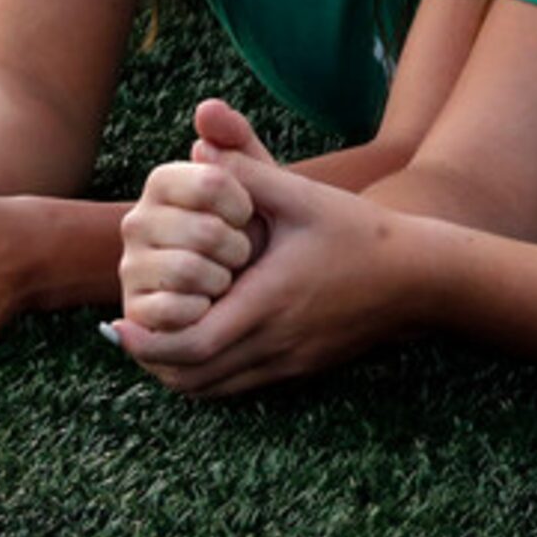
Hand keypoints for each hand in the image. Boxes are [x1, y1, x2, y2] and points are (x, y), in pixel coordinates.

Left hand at [108, 109, 407, 396]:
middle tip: (126, 332)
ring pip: (211, 389)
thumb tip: (198, 147)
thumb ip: (248, 172)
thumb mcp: (304, 196)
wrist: (420, 278)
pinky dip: (208, 373)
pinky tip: (201, 340)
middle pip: (190, 378)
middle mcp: (274, 342)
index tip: (116, 324)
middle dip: (150, 359)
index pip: (189, 345)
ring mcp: (288, 361)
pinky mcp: (300, 368)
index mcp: (268, 302)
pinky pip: (238, 385)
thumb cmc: (361, 233)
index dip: (145, 341)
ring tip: (154, 338)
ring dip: (177, 368)